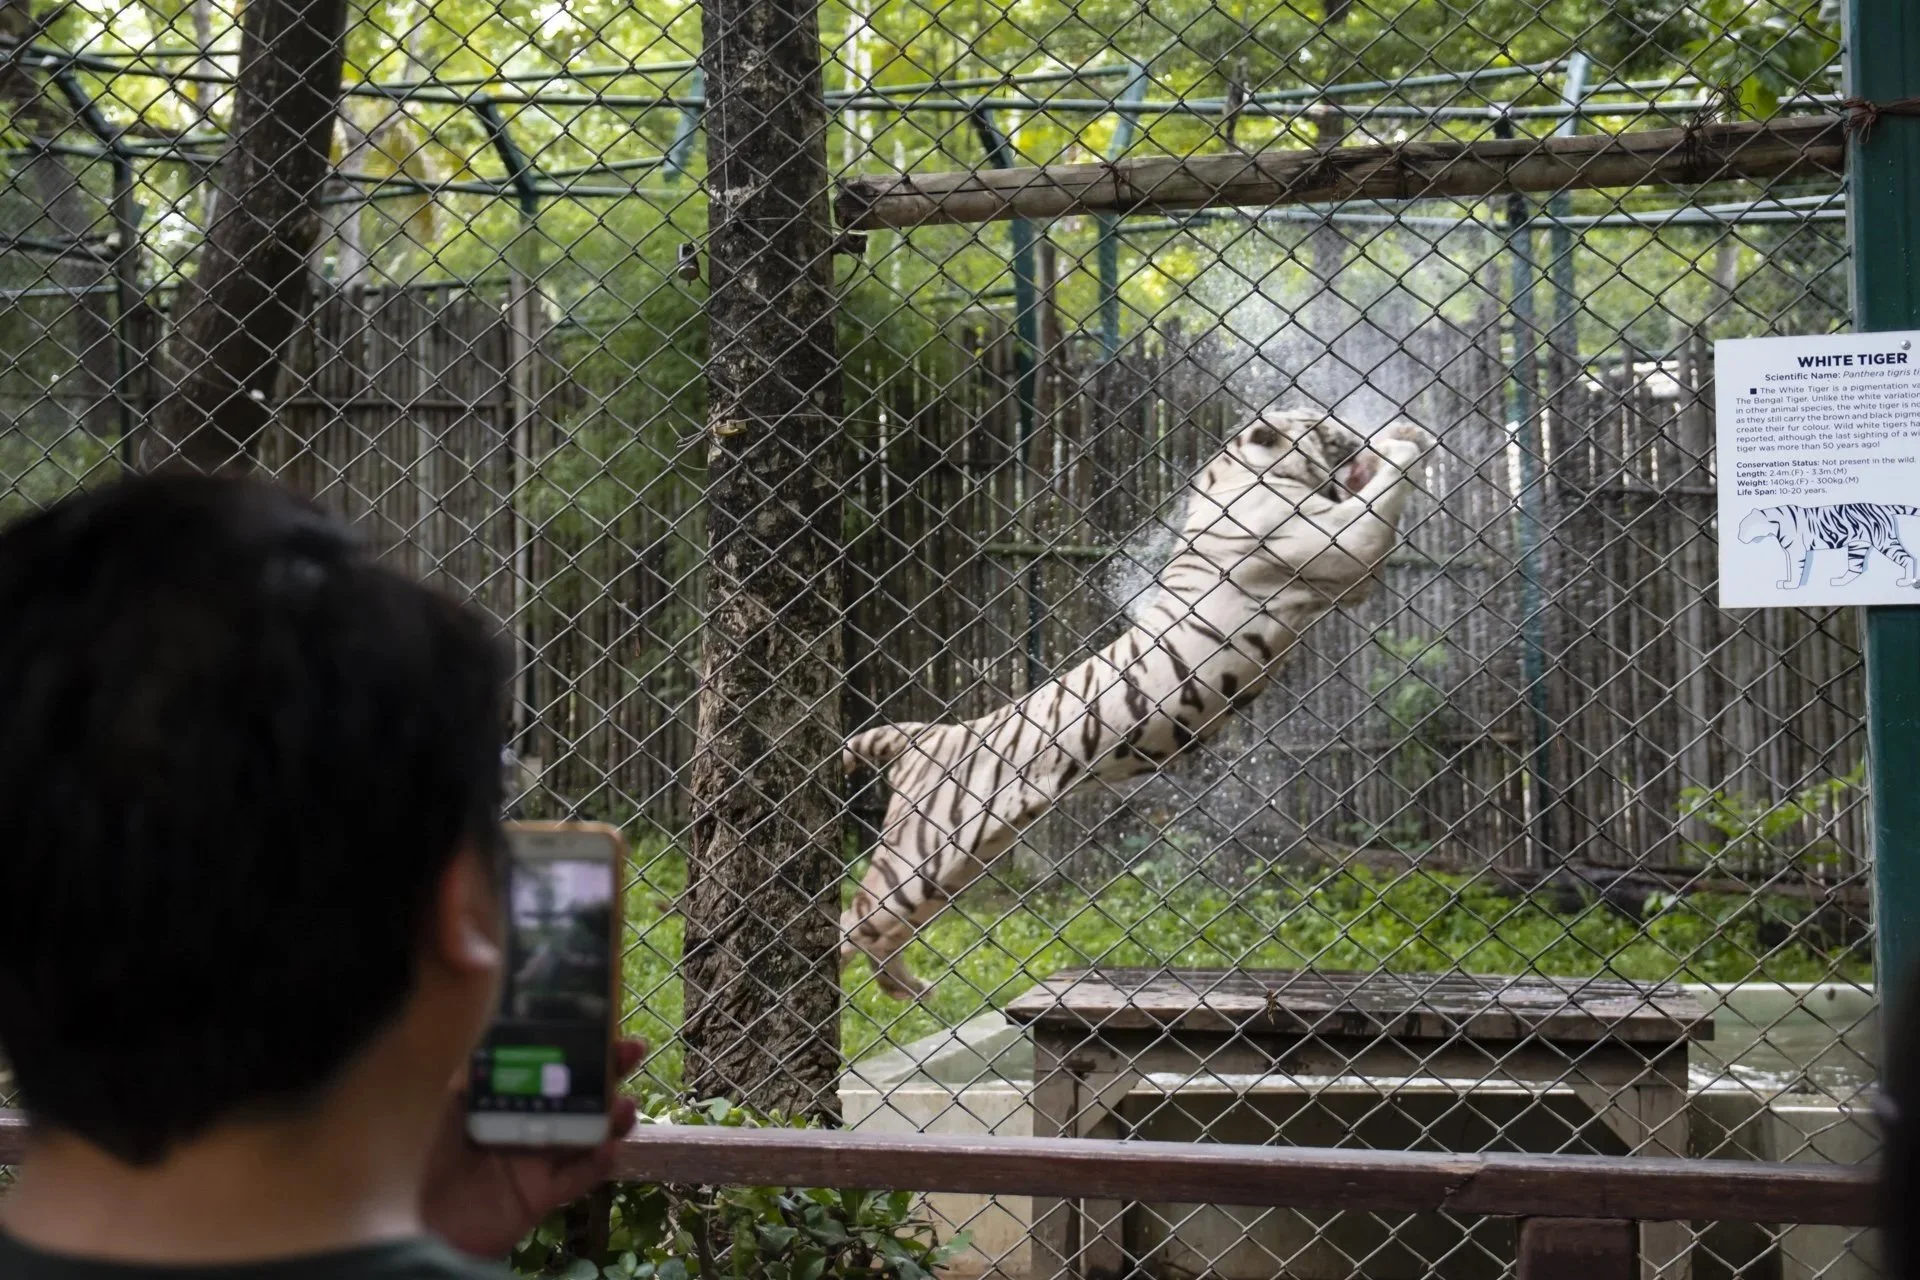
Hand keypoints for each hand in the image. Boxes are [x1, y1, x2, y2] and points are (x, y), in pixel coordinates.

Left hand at [421, 1039, 645, 1258]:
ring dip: (609, 1116)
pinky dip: (598, 1164)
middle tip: (631, 1050)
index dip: (571, 1040)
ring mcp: (531, 1159)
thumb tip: (487, 1004)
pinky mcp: (538, 1196)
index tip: (598, 1020)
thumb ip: (469, 1060)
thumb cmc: (409, 1154)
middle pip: (572, 1092)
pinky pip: (577, 1178)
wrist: (400, 1226)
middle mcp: (518, 1122)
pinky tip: (610, 1148)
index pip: (542, 1061)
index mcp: (494, 1094)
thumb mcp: (434, 1096)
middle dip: (604, 1070)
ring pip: (583, 1132)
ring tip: (623, 1106)